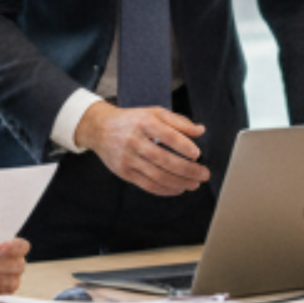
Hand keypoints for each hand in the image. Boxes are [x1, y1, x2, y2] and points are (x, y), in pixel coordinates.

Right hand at [74, 101, 209, 196]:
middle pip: (164, 159)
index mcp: (145, 123)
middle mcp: (135, 141)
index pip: (167, 135)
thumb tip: (200, 131)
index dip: (183, 146)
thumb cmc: (132, 120)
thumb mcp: (154, 113)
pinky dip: (165, 190)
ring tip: (194, 184)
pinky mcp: (124, 172)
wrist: (100, 128)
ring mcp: (128, 158)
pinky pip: (148, 185)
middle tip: (203, 174)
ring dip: (179, 183)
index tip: (197, 154)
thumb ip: (179, 121)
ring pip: (157, 176)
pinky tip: (178, 189)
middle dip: (187, 170)